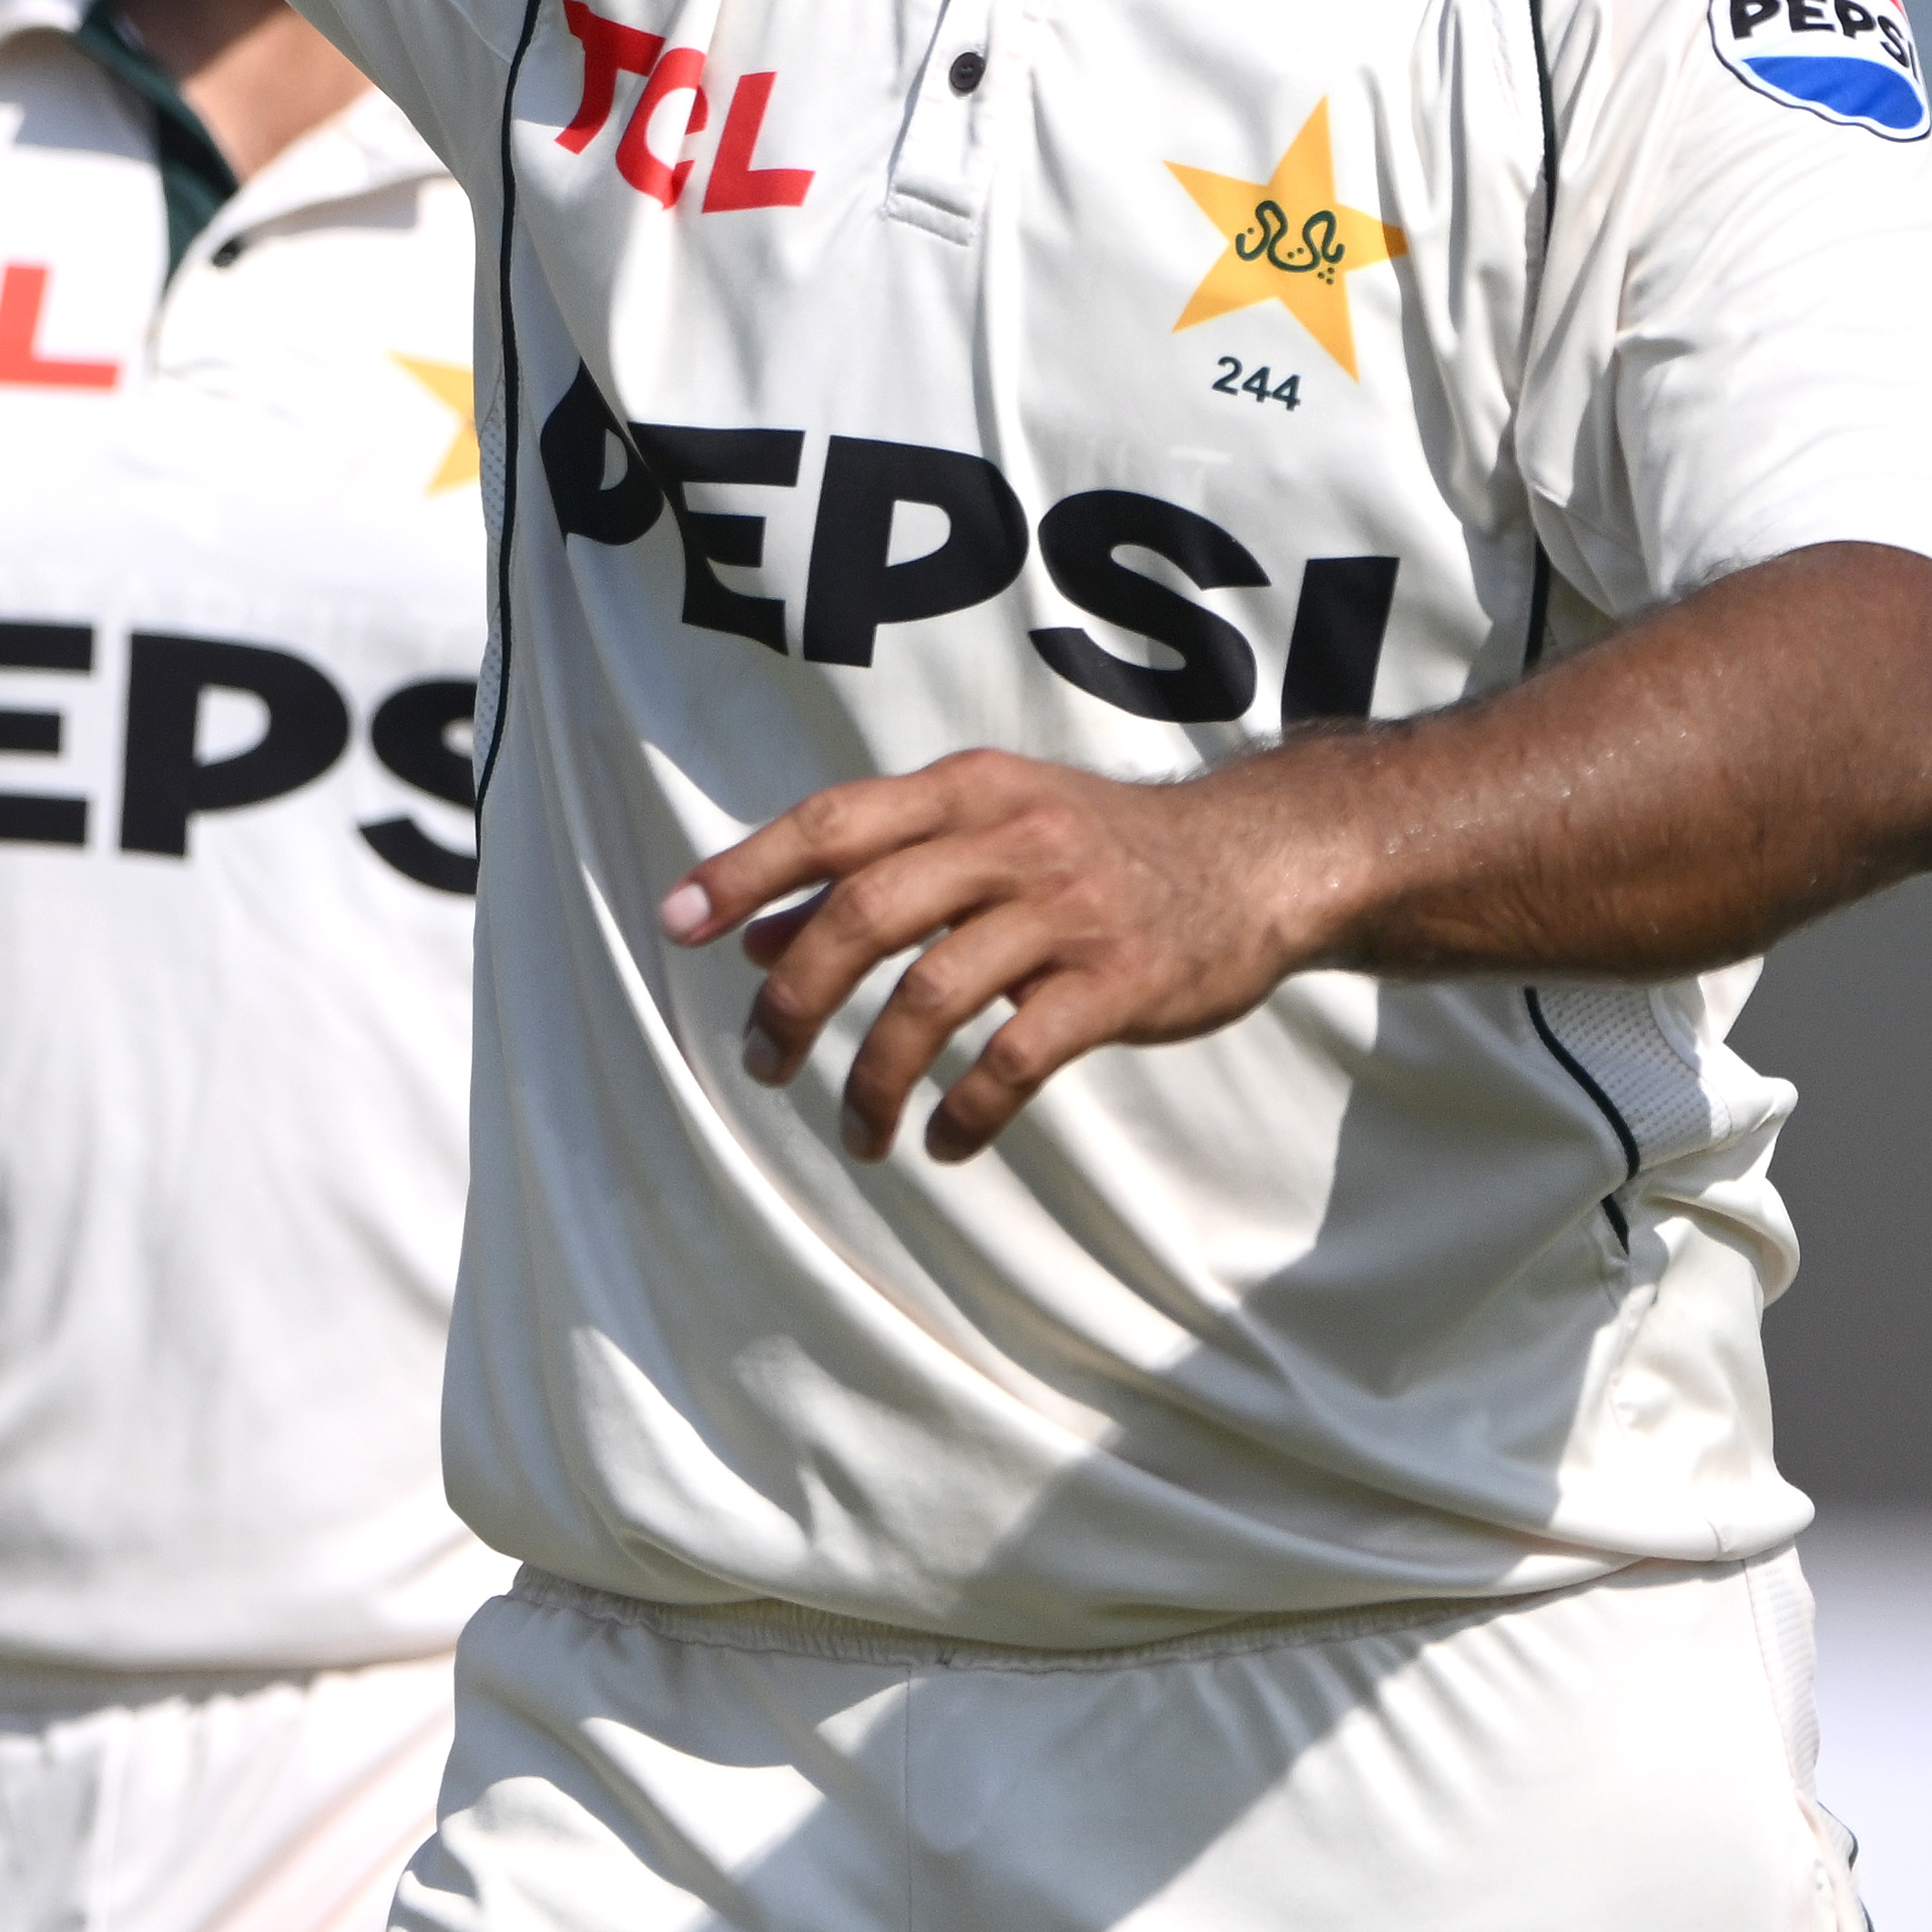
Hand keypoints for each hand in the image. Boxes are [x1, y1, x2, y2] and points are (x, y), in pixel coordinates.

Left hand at [666, 752, 1334, 1164]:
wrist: (1255, 859)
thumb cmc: (1093, 848)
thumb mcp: (985, 829)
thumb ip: (874, 873)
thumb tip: (756, 940)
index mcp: (964, 790)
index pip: (831, 822)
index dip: (745, 870)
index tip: (676, 922)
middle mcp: (1010, 837)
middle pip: (866, 911)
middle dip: (795, 996)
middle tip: (762, 1063)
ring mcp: (1069, 908)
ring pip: (933, 995)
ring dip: (874, 1074)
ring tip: (856, 1133)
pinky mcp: (1121, 980)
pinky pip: (1019, 1057)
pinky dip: (967, 1109)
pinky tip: (941, 1142)